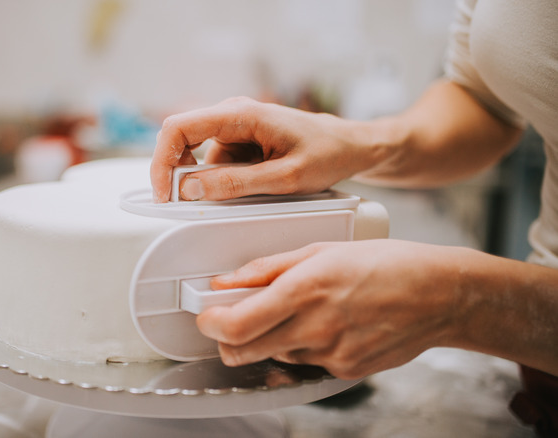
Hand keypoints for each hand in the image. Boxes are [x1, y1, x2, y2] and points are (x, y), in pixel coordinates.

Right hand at [150, 96, 380, 202]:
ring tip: (251, 192)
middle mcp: (232, 114)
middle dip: (180, 174)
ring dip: (209, 181)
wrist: (352, 146)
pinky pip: (216, 163)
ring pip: (199, 157)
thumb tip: (191, 189)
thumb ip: (236, 184)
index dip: (162, 161)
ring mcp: (235, 127)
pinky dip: (223, 180)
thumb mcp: (284, 178)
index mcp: (241, 113)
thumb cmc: (328, 152)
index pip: (179, 128)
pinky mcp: (240, 141)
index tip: (164, 192)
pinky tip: (253, 185)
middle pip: (182, 140)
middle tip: (192, 203)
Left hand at [196, 239, 463, 378]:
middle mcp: (316, 327)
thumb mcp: (321, 249)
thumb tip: (228, 280)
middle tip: (231, 320)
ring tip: (299, 312)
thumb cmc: (387, 264)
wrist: (441, 294)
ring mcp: (331, 354)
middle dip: (228, 339)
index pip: (238, 325)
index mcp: (306, 290)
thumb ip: (267, 268)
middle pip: (244, 352)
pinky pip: (306, 363)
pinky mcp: (346, 370)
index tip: (206, 315)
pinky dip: (303, 346)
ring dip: (270, 339)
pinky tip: (327, 325)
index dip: (211, 324)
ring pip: (275, 356)